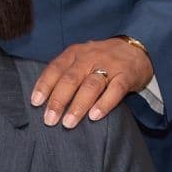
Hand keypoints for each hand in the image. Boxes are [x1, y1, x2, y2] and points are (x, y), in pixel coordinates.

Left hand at [30, 37, 153, 127]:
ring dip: (78, 106)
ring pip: (90, 86)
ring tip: (68, 123)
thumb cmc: (100, 59)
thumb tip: (45, 98)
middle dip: (58, 101)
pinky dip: (104, 104)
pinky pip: (115, 90)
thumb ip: (65, 73)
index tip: (35, 102)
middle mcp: (89, 57)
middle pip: (70, 79)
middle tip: (49, 120)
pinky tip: (94, 116)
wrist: (135, 49)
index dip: (44, 86)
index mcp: (74, 53)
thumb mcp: (80, 59)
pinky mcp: (126, 75)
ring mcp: (109, 66)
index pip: (55, 69)